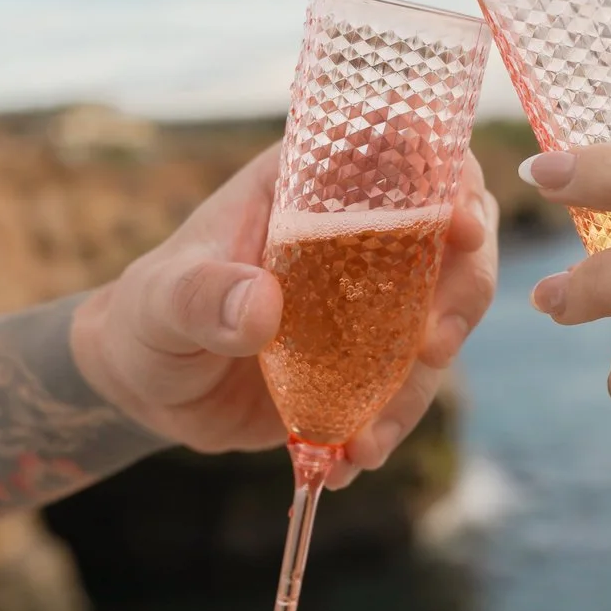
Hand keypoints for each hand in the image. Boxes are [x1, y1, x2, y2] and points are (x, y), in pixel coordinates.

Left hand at [73, 142, 498, 484]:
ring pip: (441, 323)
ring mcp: (375, 300)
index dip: (448, 177)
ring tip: (368, 441)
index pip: (402, 150)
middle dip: (462, 293)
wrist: (148, 387)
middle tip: (432, 348)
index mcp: (311, 186)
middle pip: (455, 239)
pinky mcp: (372, 362)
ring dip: (421, 384)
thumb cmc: (150, 315)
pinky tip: (350, 460)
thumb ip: (203, 295)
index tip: (458, 224)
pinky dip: (390, 427)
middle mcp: (358, 233)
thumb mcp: (162, 300)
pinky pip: (408, 388)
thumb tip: (262, 305)